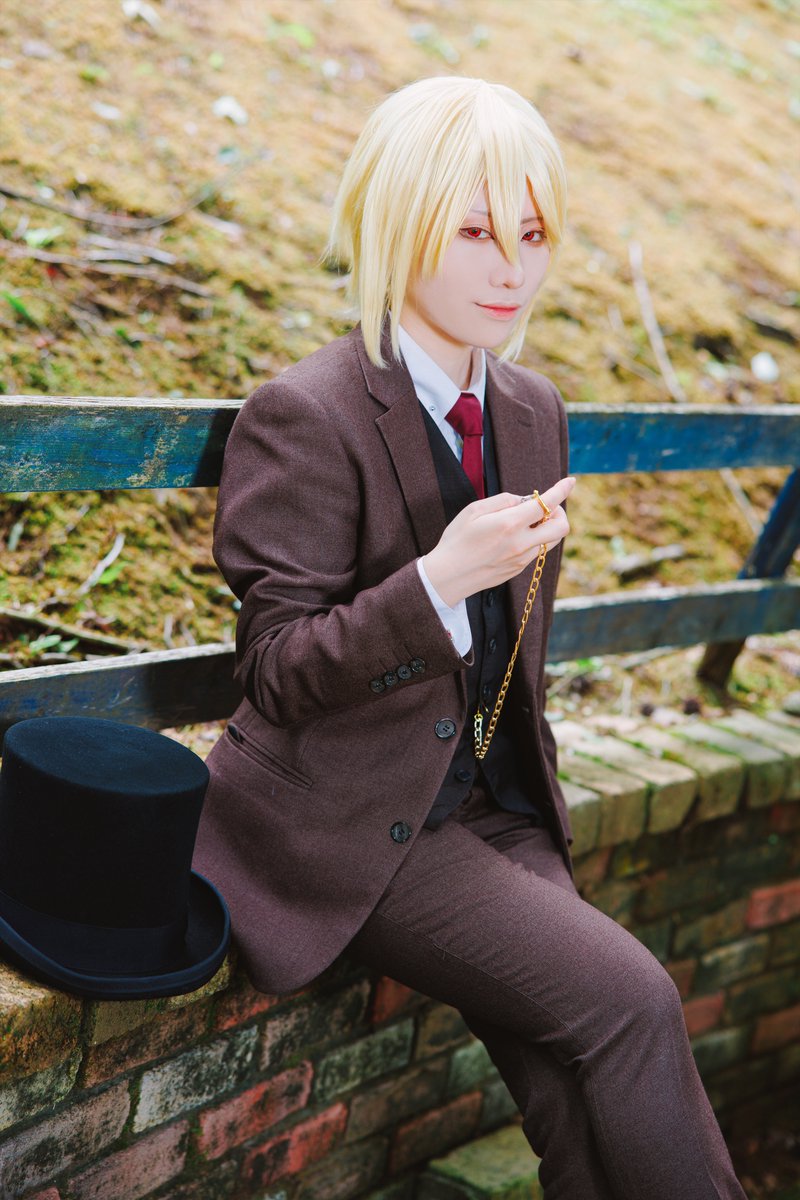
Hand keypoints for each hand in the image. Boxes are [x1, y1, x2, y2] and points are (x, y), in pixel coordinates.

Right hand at [422, 476, 575, 607]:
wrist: (447, 577)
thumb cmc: (456, 540)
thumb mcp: (473, 511)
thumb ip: (502, 501)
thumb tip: (522, 500)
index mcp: (510, 524)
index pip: (546, 504)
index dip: (562, 490)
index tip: (570, 481)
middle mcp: (521, 543)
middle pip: (561, 527)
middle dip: (560, 513)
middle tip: (544, 508)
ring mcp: (522, 559)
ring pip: (551, 541)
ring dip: (546, 527)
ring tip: (525, 522)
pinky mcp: (518, 569)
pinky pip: (536, 551)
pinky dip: (533, 539)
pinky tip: (513, 537)